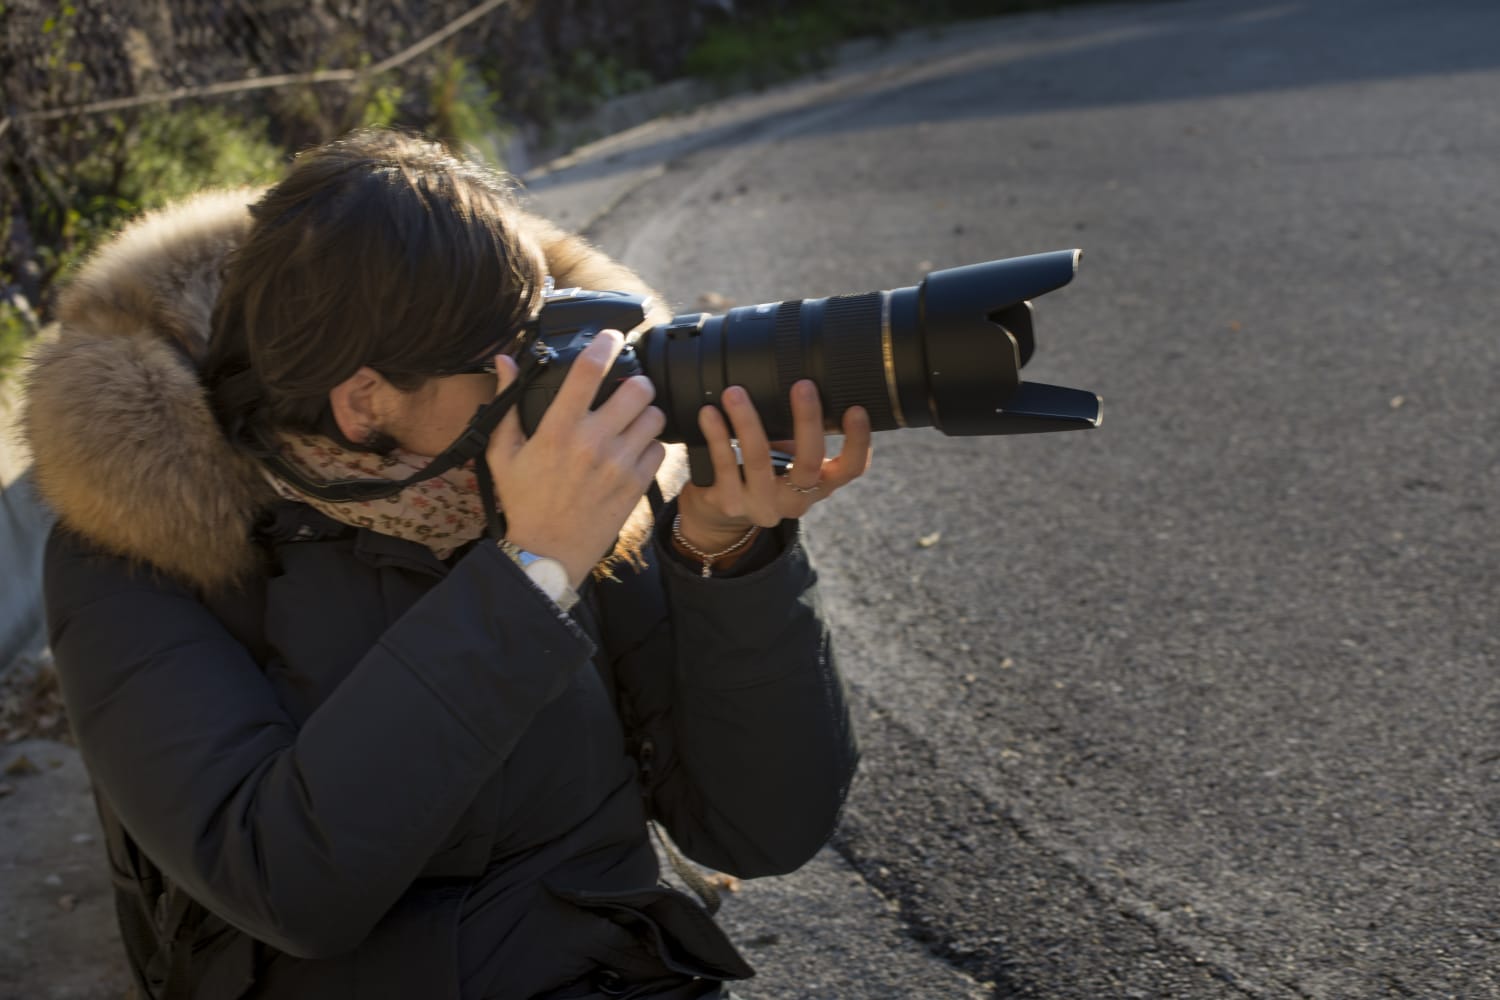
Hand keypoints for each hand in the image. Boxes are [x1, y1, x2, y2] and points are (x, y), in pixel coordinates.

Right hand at [486, 330, 665, 587]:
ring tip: (632, 421)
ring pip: (655, 417)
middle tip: (627, 389)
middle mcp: (592, 442)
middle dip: (636, 383)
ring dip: (646, 413)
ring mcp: (618, 465)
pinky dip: (651, 445)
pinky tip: (634, 450)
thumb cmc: (523, 502)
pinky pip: (659, 449)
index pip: (588, 370)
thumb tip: (505, 362)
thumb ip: (507, 404)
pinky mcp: (636, 485)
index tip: (612, 337)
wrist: (547, 552)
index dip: (605, 344)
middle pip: (638, 389)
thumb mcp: (502, 453)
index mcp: (558, 430)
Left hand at [676, 379, 872, 552]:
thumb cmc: (762, 473)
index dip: (858, 442)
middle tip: (803, 385)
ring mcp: (762, 505)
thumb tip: (799, 376)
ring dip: (748, 421)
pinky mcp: (729, 504)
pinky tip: (709, 413)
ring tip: (736, 392)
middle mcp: (795, 501)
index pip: (851, 469)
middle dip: (807, 420)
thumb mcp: (788, 459)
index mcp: (818, 485)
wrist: (719, 516)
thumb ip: (799, 433)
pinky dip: (717, 436)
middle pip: (809, 463)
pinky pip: (724, 465)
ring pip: (759, 461)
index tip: (856, 409)